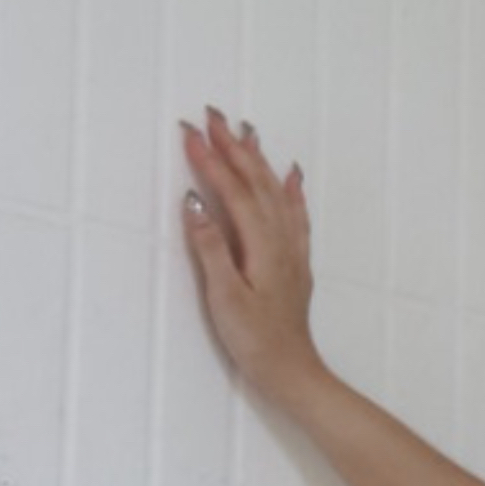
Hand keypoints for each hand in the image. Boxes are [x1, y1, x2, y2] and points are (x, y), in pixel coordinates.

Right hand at [178, 105, 316, 401]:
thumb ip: (210, 248)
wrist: (292, 370)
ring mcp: (291, 249)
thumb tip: (194, 203)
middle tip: (212, 115)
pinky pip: (295, 213)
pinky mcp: (295, 262)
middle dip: (233, 147)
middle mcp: (281, 240)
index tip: (189, 132)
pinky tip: (290, 174)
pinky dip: (290, 189)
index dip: (210, 161)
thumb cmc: (254, 340)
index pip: (232, 192)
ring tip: (245, 130)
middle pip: (256, 182)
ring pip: (275, 192)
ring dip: (258, 159)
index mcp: (261, 245)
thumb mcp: (224, 297)